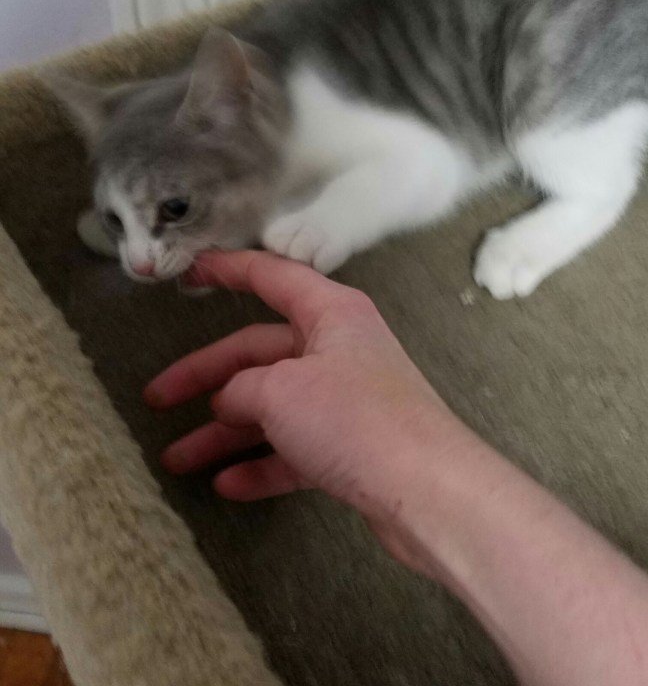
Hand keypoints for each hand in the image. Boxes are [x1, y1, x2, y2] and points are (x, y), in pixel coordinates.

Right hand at [144, 250, 451, 522]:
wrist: (427, 491)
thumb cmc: (354, 419)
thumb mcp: (280, 392)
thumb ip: (241, 388)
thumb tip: (229, 401)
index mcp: (330, 314)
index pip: (270, 277)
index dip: (227, 270)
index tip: (190, 272)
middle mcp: (338, 349)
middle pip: (258, 354)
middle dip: (206, 379)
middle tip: (157, 398)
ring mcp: (345, 399)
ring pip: (272, 407)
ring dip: (225, 433)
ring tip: (177, 458)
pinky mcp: (352, 446)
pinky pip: (295, 448)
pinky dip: (262, 464)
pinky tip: (227, 485)